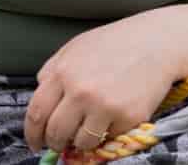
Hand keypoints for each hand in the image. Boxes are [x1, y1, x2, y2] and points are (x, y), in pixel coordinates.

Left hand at [24, 11, 187, 154]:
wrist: (155, 43)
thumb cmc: (113, 43)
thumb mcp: (74, 49)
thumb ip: (52, 71)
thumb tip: (39, 95)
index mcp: (62, 73)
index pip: (36, 113)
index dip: (32, 133)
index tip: (34, 143)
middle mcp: (81, 92)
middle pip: (56, 132)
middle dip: (54, 143)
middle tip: (57, 144)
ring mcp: (105, 106)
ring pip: (81, 142)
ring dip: (80, 141)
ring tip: (85, 131)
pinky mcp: (128, 117)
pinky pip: (109, 137)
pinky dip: (107, 132)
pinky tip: (111, 117)